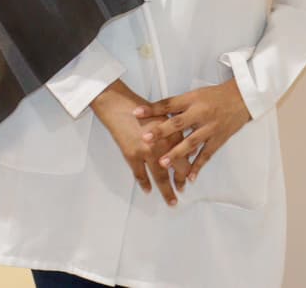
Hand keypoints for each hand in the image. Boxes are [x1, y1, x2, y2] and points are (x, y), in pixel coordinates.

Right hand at [91, 80, 189, 205]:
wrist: (117, 104)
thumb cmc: (137, 106)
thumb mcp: (163, 116)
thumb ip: (175, 132)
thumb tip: (183, 148)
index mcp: (172, 134)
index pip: (186, 157)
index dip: (188, 169)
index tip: (188, 177)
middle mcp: (163, 145)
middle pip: (176, 170)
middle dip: (180, 183)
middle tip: (181, 191)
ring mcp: (147, 152)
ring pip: (160, 177)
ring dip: (166, 190)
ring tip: (171, 200)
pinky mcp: (132, 155)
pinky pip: (140, 174)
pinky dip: (144, 183)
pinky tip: (147, 190)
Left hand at [134, 79, 251, 183]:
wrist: (242, 99)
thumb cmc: (214, 96)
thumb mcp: (194, 95)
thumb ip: (176, 105)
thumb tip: (153, 113)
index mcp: (192, 100)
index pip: (168, 104)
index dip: (152, 108)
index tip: (136, 112)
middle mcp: (201, 114)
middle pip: (178, 123)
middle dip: (161, 132)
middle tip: (145, 139)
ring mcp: (211, 128)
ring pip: (192, 142)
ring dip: (176, 154)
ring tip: (162, 163)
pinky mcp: (219, 139)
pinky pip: (207, 154)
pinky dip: (198, 166)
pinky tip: (188, 177)